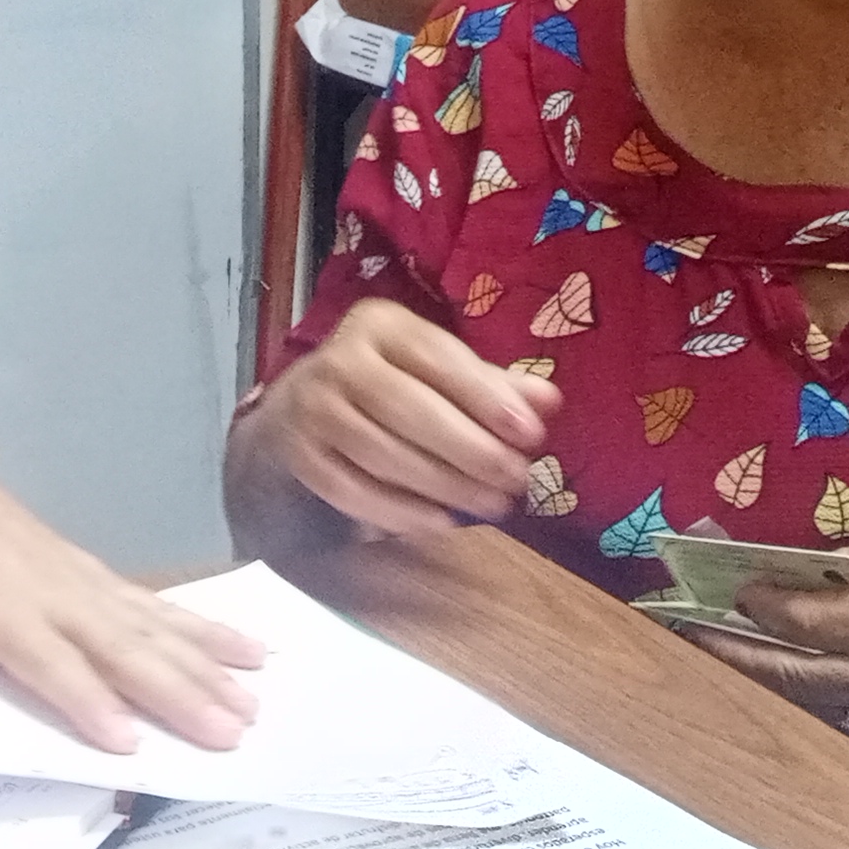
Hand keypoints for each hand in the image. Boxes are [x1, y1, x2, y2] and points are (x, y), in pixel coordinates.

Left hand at [0, 433, 264, 755]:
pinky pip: (155, 602)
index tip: (127, 742)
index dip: (85, 699)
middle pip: (121, 646)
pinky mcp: (91, 570)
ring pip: (152, 625)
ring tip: (252, 701)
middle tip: (229, 731)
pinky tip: (245, 646)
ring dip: (205, 665)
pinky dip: (202, 627)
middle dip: (176, 691)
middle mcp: (49, 588)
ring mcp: (78, 577)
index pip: (47, 658)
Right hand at [242, 300, 558, 539]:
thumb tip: (549, 402)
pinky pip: (352, 490)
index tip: (530, 435)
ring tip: (491, 506)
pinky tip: (441, 522)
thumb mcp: (437, 371)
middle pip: (409, 408)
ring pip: (383, 454)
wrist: (301, 410)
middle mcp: (339, 359)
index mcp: (380, 325)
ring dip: (444, 486)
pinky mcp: (300, 455)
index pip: (438, 358)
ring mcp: (313, 408)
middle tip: (516, 481)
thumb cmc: (390, 385)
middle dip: (470, 450)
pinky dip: (399, 511)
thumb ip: (492, 386)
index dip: (486, 397)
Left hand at [691, 527, 848, 750]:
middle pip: (792, 675)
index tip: (728, 587)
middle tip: (689, 631)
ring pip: (811, 700)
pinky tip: (781, 666)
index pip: (805, 623)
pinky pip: (844, 709)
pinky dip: (808, 687)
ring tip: (721, 647)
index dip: (759, 606)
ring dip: (764, 675)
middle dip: (734, 653)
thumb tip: (794, 573)